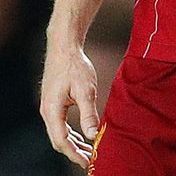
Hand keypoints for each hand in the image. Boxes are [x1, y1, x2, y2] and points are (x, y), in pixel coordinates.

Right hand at [40, 43, 99, 167]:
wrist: (64, 49)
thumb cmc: (75, 67)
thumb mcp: (86, 90)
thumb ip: (89, 114)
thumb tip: (92, 135)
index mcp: (52, 111)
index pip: (61, 140)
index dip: (74, 154)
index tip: (87, 162)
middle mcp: (47, 112)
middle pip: (59, 139)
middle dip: (74, 151)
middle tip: (90, 159)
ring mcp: (49, 108)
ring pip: (59, 133)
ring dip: (73, 143)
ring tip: (88, 151)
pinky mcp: (54, 103)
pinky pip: (61, 124)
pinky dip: (71, 132)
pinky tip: (81, 136)